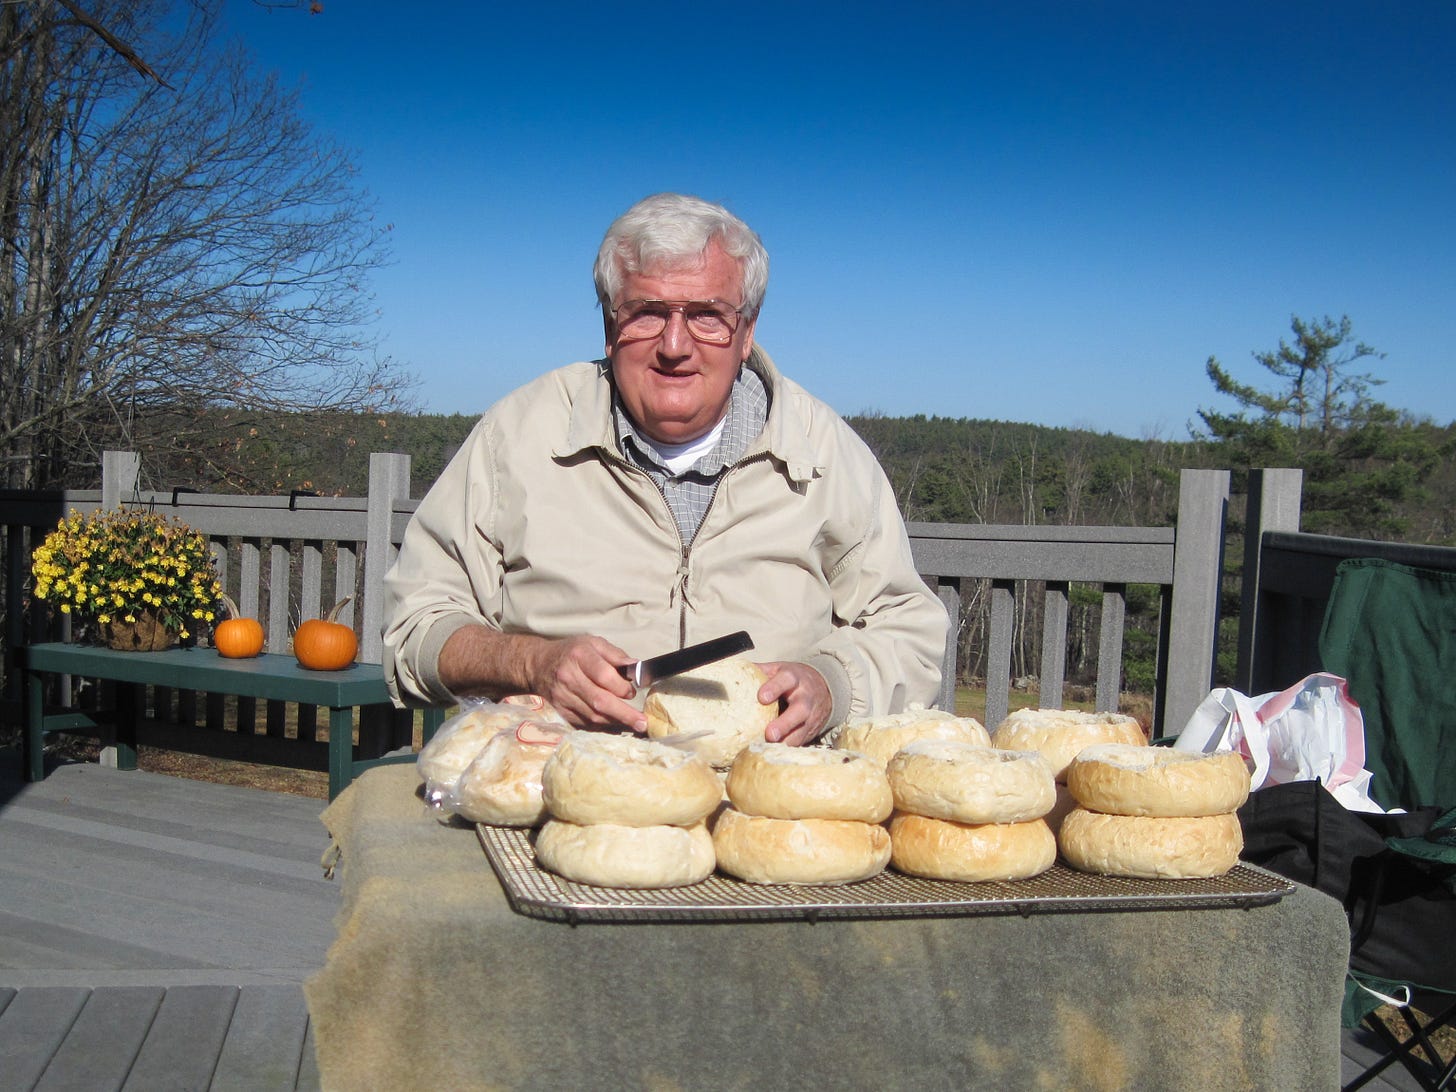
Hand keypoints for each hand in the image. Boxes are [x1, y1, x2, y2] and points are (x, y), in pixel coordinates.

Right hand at [527, 635, 645, 731]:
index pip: (603, 675)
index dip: (621, 687)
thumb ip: (616, 654)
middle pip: (600, 700)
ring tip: (633, 724)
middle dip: (624, 714)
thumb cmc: (571, 652)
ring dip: (615, 722)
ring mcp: (562, 697)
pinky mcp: (560, 711)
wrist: (538, 665)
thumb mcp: (593, 643)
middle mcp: (568, 677)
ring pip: (593, 716)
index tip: (633, 692)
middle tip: (642, 722)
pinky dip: (602, 725)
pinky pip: (585, 723)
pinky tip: (615, 724)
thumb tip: (637, 668)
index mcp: (579, 656)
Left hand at [756, 661, 831, 745]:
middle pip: (799, 710)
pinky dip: (786, 749)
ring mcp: (810, 716)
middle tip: (770, 734)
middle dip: (785, 723)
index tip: (762, 697)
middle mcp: (805, 697)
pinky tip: (772, 753)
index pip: (786, 680)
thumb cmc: (791, 680)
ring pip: (801, 731)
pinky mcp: (811, 731)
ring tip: (768, 749)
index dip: (774, 688)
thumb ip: (757, 672)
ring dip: (785, 741)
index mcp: (793, 678)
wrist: (822, 687)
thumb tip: (729, 673)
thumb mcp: (777, 669)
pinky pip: (800, 742)